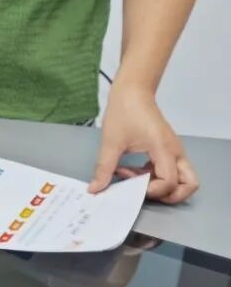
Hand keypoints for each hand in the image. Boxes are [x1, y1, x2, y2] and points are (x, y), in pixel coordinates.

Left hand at [89, 83, 197, 203]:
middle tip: (144, 191)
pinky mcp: (167, 149)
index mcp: (164, 149)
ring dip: (162, 186)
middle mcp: (175, 151)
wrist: (132, 91)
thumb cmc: (124, 112)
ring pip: (182, 178)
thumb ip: (104, 168)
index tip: (130, 183)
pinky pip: (169, 170)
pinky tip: (132, 170)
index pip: (169, 182)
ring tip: (135, 178)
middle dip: (171, 195)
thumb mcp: (111, 142)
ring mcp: (173, 150)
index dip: (151, 190)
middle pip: (190, 184)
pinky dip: (155, 176)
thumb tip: (96, 189)